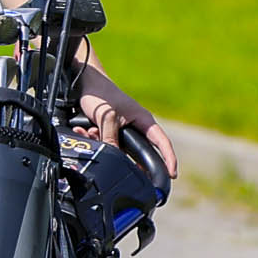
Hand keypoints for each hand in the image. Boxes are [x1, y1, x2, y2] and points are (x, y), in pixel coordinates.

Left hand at [74, 62, 175, 176]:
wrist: (84, 83)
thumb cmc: (100, 95)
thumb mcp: (106, 118)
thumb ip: (110, 139)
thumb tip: (115, 159)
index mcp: (144, 120)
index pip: (162, 142)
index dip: (169, 159)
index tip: (172, 174)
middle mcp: (138, 126)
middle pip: (140, 152)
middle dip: (128, 160)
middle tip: (127, 173)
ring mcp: (125, 130)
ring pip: (120, 150)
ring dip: (105, 145)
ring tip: (91, 131)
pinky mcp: (112, 132)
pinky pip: (107, 144)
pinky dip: (96, 139)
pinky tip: (85, 129)